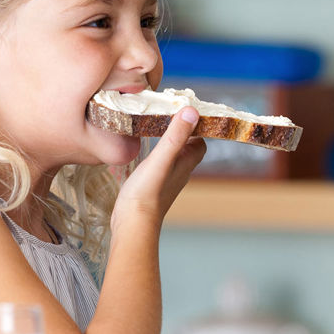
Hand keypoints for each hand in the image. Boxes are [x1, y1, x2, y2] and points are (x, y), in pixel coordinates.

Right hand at [112, 106, 205, 229]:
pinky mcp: (152, 187)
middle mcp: (179, 172)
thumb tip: (192, 111)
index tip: (186, 113)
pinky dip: (156, 156)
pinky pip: (160, 167)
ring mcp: (166, 181)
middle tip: (168, 117)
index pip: (200, 143)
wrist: (133, 223)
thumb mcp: (162, 157)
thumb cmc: (148, 192)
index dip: (197, 128)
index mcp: (186, 164)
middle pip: (187, 149)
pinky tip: (144, 153)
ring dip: (168, 144)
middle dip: (181, 133)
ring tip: (155, 129)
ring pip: (173, 158)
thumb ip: (176, 135)